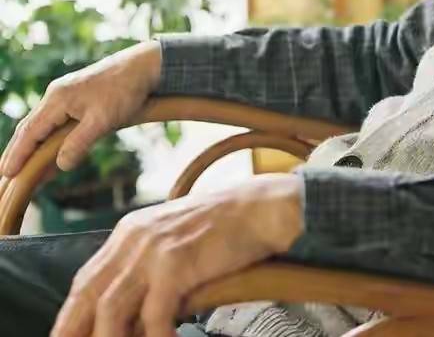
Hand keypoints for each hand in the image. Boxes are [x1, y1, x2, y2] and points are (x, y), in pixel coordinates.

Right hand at [0, 41, 162, 177]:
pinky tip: (51, 151)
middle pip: (30, 127)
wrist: (145, 66)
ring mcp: (66, 94)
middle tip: (7, 174)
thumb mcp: (103, 121)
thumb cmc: (125, 90)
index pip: (30, 132)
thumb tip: (60, 165)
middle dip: (18, 151)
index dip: (18, 154)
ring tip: (24, 168)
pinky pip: (55, 120)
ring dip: (33, 145)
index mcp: (57, 99)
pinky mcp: (77, 96)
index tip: (6, 173)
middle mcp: (56, 95)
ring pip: (42, 124)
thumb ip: (79, 143)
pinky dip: (48, 137)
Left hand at [50, 172, 303, 336]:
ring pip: (110, 312)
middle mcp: (133, 238)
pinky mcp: (176, 263)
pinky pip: (154, 315)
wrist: (263, 209)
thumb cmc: (226, 230)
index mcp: (129, 232)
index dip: (71, 319)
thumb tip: (132, 321)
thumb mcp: (175, 242)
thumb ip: (149, 271)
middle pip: (86, 297)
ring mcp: (153, 249)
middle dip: (76, 333)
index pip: (85, 282)